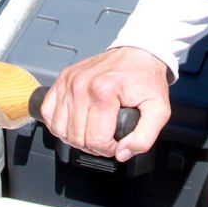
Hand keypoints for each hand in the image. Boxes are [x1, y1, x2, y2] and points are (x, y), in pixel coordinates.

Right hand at [39, 46, 171, 160]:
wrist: (138, 52)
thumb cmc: (147, 79)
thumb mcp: (159, 110)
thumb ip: (145, 137)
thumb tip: (122, 153)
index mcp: (104, 92)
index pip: (96, 140)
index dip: (108, 149)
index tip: (118, 142)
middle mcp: (82, 86)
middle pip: (77, 138)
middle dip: (94, 145)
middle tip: (107, 137)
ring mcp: (69, 82)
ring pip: (60, 129)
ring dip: (75, 137)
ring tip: (92, 131)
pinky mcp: (62, 79)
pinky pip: (48, 113)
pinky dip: (59, 124)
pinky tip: (76, 122)